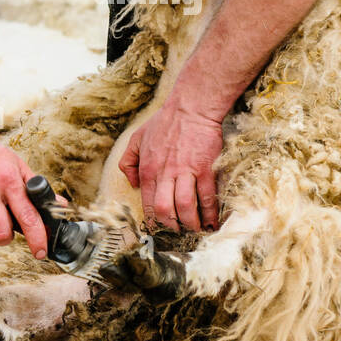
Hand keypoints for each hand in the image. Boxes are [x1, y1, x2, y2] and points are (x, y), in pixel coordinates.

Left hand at [119, 99, 221, 231]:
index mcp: (148, 169)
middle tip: (179, 233)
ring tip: (195, 230)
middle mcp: (165, 173)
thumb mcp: (137, 138)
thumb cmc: (165, 122)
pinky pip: (208, 196)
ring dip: (191, 223)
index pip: (148, 204)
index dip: (154, 222)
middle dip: (172, 227)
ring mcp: (186, 172)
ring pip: (186, 207)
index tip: (161, 230)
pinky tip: (212, 221)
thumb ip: (127, 162)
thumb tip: (131, 184)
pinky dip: (211, 212)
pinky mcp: (205, 168)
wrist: (191, 107)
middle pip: (165, 211)